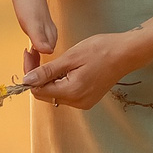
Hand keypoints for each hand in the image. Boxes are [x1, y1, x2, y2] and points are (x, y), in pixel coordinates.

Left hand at [21, 31, 141, 109]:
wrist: (126, 53)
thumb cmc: (101, 50)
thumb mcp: (71, 57)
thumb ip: (47, 71)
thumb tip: (26, 81)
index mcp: (72, 91)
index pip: (38, 90)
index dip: (30, 74)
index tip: (29, 55)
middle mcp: (77, 102)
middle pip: (45, 94)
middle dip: (37, 76)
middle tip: (35, 54)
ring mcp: (83, 102)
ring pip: (54, 94)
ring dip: (48, 79)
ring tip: (49, 59)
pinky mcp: (87, 99)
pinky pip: (66, 94)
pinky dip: (59, 82)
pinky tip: (61, 68)